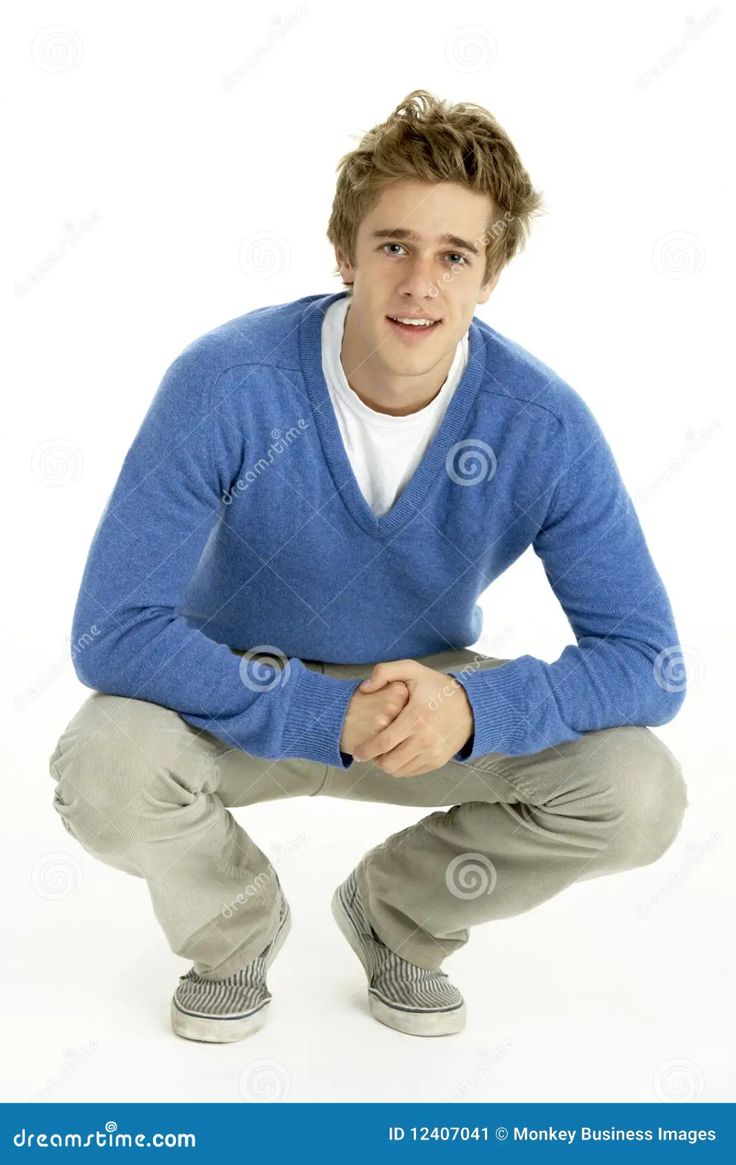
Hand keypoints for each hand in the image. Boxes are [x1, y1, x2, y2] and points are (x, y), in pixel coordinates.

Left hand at [350, 659, 473, 776]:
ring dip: (388, 764)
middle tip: (370, 751)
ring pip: (399, 771)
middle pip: (389, 763)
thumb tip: (364, 688)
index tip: (357, 752)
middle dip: (375, 759)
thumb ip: (384, 672)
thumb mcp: (412, 670)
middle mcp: (425, 740)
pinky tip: (399, 753)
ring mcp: (433, 753)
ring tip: (384, 752)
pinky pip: (412, 772)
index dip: (366, 750)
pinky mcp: (438, 761)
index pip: (383, 743)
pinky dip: (402, 766)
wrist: (471, 705)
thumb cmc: (437, 687)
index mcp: (415, 718)